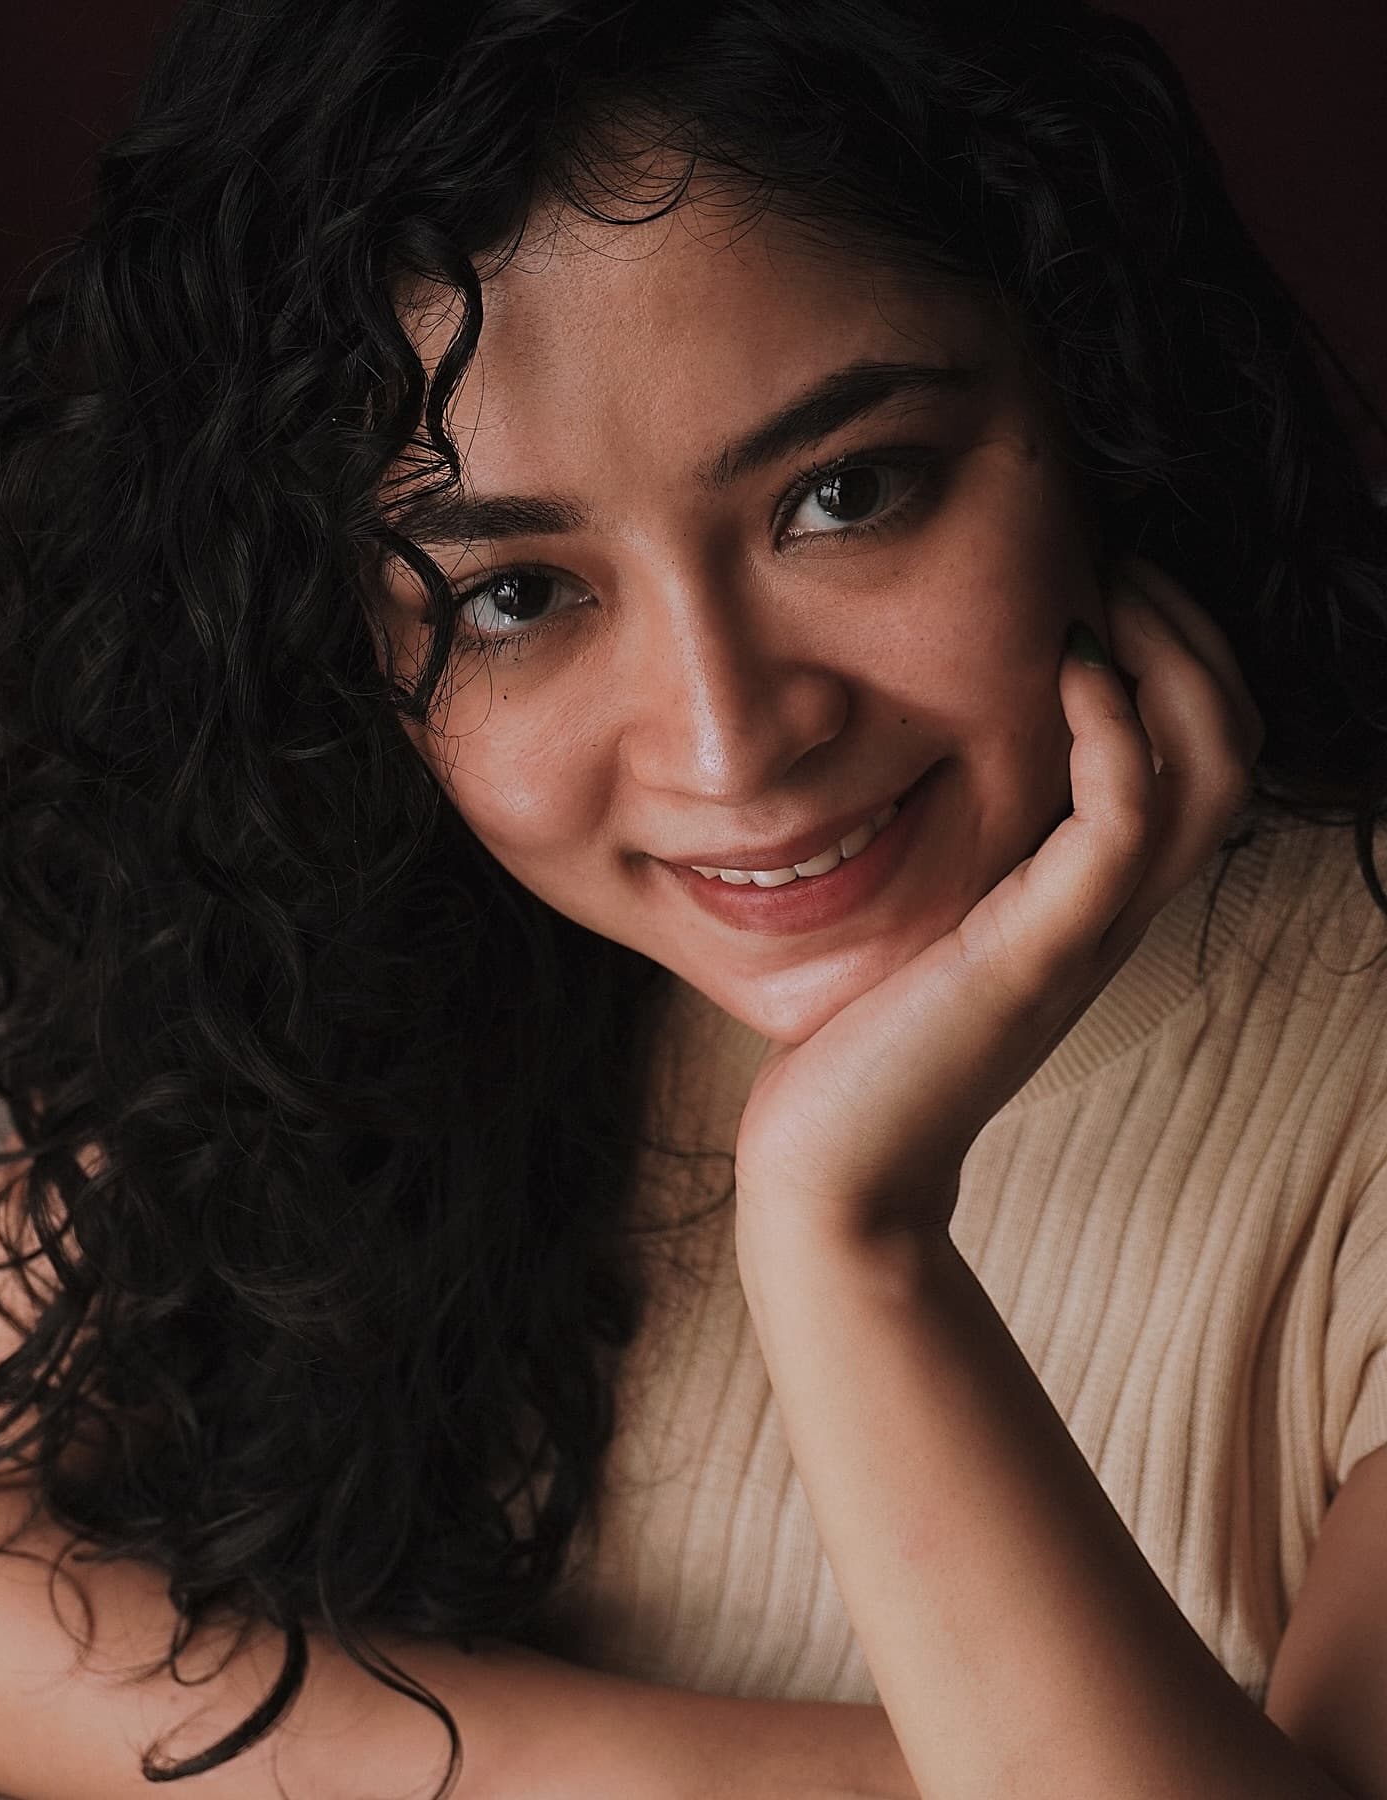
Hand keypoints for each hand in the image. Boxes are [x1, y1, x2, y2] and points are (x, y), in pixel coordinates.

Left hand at [731, 554, 1264, 1252]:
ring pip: (1213, 767)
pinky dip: (1115, 729)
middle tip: (1115, 559)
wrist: (838, 1163)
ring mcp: (1087, 929)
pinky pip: (1124, 819)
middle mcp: (1113, 906)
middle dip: (1191, 628)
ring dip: (1172, 655)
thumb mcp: (923, 913)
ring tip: (1101, 593)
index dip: (1180, 648)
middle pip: (1235, 739)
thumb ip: (956, 846)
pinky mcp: (1038, 952)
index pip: (1204, 747)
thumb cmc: (865, 1041)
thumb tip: (914, 745)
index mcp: (1092, 891)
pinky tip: (1063, 669)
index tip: (1102, 576)